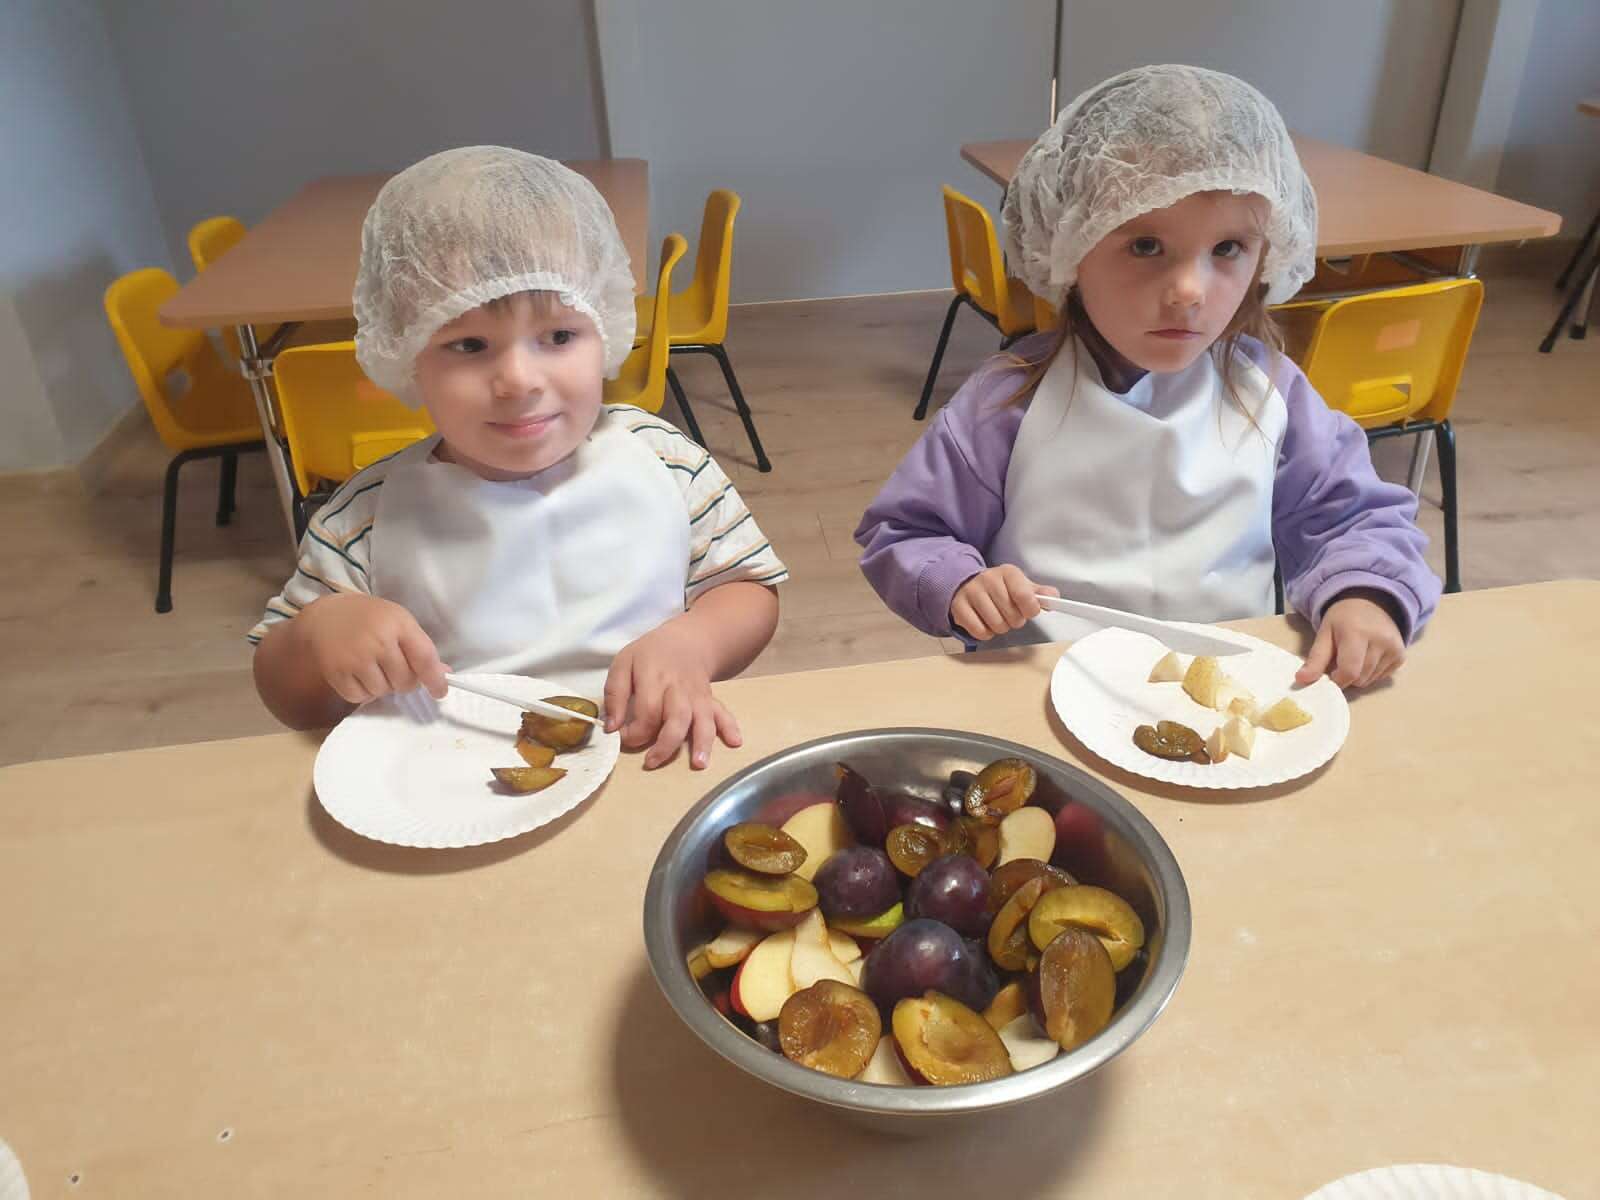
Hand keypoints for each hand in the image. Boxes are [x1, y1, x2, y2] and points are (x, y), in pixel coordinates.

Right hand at [295, 593, 448, 704]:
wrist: (326, 616)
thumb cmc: (369, 618)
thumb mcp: (399, 620)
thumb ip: (420, 647)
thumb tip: (443, 674)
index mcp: (398, 624)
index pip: (424, 659)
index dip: (435, 680)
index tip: (440, 692)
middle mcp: (377, 642)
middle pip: (405, 681)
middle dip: (405, 681)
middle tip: (396, 669)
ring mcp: (355, 659)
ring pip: (384, 692)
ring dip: (384, 686)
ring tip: (375, 668)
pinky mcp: (337, 673)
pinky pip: (361, 697)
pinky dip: (364, 692)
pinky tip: (360, 674)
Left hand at [603, 619, 741, 769]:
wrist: (686, 640)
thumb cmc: (650, 654)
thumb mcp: (623, 663)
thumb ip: (615, 694)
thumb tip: (611, 728)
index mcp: (654, 677)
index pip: (647, 710)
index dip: (634, 731)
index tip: (624, 739)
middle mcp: (678, 687)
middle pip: (677, 717)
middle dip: (666, 744)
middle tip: (652, 762)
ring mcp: (697, 695)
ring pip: (702, 719)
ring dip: (702, 741)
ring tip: (699, 763)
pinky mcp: (709, 699)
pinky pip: (722, 712)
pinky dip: (730, 727)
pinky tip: (735, 741)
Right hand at [950, 566, 1058, 640]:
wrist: (967, 584)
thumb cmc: (999, 588)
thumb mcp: (1021, 586)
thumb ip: (1039, 593)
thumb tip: (1053, 598)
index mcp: (1008, 572)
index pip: (1025, 596)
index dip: (1030, 610)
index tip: (1029, 610)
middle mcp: (988, 579)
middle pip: (1012, 615)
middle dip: (1015, 620)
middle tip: (1009, 613)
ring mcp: (971, 593)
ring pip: (996, 625)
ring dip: (1001, 627)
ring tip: (997, 617)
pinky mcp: (959, 607)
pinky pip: (980, 631)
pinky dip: (986, 633)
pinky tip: (985, 622)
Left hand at [1296, 593, 1404, 688]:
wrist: (1372, 602)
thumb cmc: (1343, 618)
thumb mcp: (1324, 633)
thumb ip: (1315, 658)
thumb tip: (1302, 680)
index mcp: (1358, 633)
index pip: (1349, 672)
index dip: (1337, 679)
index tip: (1329, 673)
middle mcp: (1381, 641)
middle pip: (1359, 679)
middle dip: (1346, 676)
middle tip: (1341, 659)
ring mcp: (1395, 649)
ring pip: (1370, 680)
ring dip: (1358, 675)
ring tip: (1355, 655)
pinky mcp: (1401, 656)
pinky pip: (1381, 677)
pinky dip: (1371, 673)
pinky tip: (1368, 656)